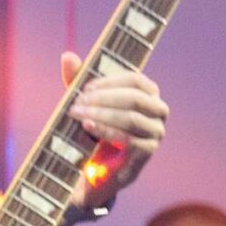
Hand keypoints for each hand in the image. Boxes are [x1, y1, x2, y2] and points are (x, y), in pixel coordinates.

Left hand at [61, 52, 167, 215]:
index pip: (137, 80)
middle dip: (105, 99)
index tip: (86, 87)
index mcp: (147, 95)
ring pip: (133, 118)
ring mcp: (155, 133)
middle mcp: (157, 113)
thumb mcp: (85, 102)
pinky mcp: (147, 153)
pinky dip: (107, 131)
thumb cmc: (93, 128)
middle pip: (136, 98)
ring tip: (79, 115)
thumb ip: (78, 80)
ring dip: (103, 114)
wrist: (94, 169)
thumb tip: (68, 56)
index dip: (111, 81)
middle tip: (79, 102)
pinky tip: (89, 127)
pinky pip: (131, 139)